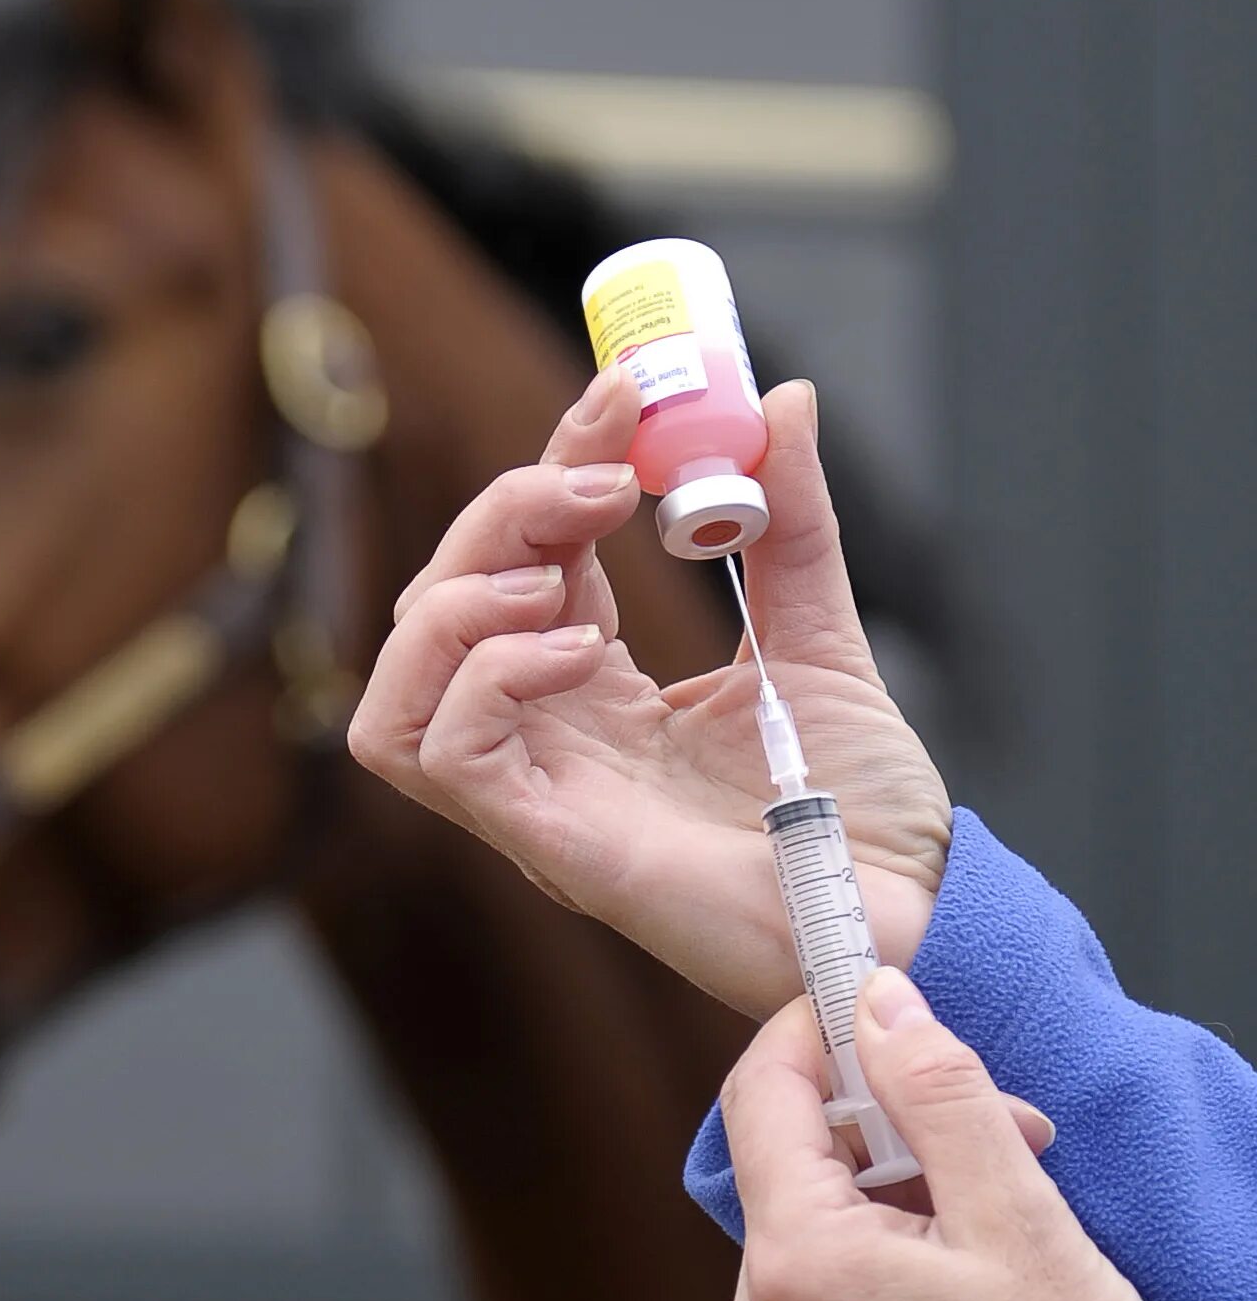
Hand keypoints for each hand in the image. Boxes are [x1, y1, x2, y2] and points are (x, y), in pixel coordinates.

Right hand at [348, 373, 951, 1019]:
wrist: (906, 906)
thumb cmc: (859, 807)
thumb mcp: (821, 633)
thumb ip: (790, 524)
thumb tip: (783, 399)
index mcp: (595, 688)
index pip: (525, 557)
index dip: (553, 465)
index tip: (622, 394)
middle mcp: (546, 737)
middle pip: (438, 605)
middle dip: (504, 513)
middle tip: (609, 479)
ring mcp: (535, 793)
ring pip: (396, 687)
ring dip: (457, 599)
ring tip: (562, 577)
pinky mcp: (543, 843)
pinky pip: (438, 752)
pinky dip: (485, 677)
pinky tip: (579, 654)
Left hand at [722, 969, 1167, 1300]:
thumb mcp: (1018, 1212)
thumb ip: (937, 1091)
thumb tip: (874, 1001)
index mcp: (798, 1269)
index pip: (761, 1097)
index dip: (812, 1032)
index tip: (874, 1003)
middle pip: (790, 1159)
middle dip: (889, 1121)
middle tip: (1005, 1127)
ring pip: (811, 1219)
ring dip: (896, 1185)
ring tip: (1005, 1203)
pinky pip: (821, 1283)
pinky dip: (882, 1246)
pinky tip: (971, 1263)